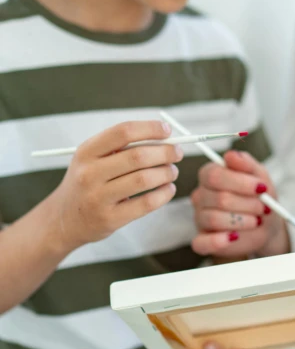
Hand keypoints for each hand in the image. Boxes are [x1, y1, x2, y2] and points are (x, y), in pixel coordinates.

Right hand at [48, 120, 182, 251]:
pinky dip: (164, 194)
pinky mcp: (110, 218)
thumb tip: (163, 137)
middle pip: (137, 156)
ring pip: (144, 179)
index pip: (123, 132)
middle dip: (165, 152)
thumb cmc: (85, 184)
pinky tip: (168, 189)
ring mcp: (98, 197)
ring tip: (172, 172)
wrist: (63, 220)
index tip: (167, 130)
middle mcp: (90, 173)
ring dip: (166, 173)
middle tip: (176, 153)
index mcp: (86, 152)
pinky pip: (146, 203)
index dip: (150, 129)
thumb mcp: (90, 160)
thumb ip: (119, 148)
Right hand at [191, 150, 288, 257]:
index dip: (240, 182)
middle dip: (247, 204)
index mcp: (210, 176)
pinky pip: (201, 243)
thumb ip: (246, 164)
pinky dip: (217, 241)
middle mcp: (201, 196)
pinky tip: (234, 237)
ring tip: (257, 221)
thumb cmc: (259, 197)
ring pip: (214, 219)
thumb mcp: (259, 176)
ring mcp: (200, 219)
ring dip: (242, 221)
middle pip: (219, 198)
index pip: (214, 175)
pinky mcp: (203, 240)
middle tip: (263, 207)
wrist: (267, 224)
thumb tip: (231, 155)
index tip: (261, 187)